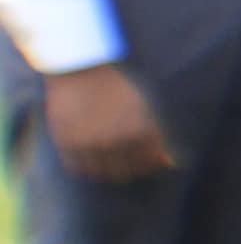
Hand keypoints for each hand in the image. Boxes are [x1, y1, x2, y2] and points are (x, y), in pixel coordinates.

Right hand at [37, 61, 173, 182]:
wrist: (80, 70)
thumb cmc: (117, 89)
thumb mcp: (143, 109)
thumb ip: (156, 138)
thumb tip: (170, 165)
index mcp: (140, 131)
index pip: (148, 163)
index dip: (147, 163)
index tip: (143, 158)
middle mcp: (116, 140)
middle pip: (125, 172)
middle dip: (127, 168)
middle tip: (122, 159)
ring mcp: (90, 143)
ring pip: (100, 173)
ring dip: (104, 169)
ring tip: (104, 156)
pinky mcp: (66, 142)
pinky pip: (77, 167)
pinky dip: (84, 165)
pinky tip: (88, 154)